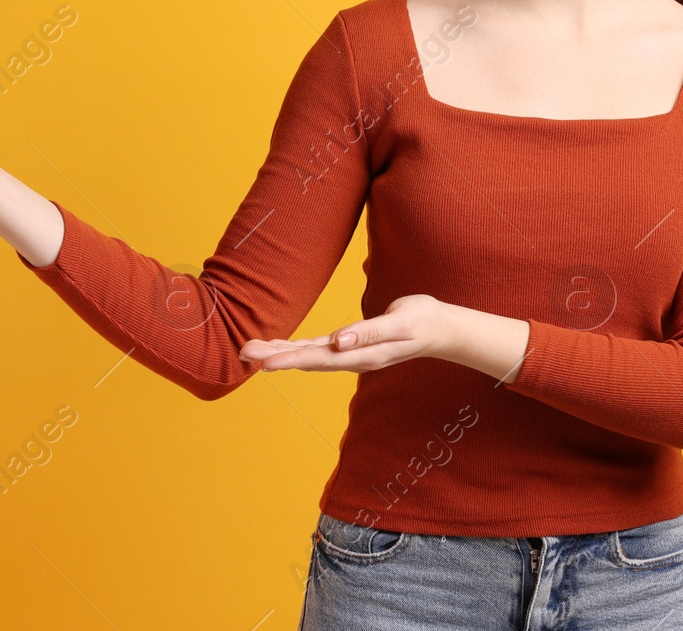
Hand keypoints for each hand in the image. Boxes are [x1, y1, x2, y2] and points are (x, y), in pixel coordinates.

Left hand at [239, 294, 448, 373]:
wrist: (439, 328)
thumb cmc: (422, 320)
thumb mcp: (400, 324)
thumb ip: (369, 333)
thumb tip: (338, 342)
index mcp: (362, 354)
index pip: (320, 358)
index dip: (291, 359)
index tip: (265, 362)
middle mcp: (351, 357)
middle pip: (306, 359)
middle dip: (274, 356)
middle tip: (242, 351)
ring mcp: (350, 353)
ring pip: (308, 355)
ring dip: (279, 353)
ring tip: (250, 350)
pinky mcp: (350, 345)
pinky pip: (317, 349)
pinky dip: (295, 348)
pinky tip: (278, 348)